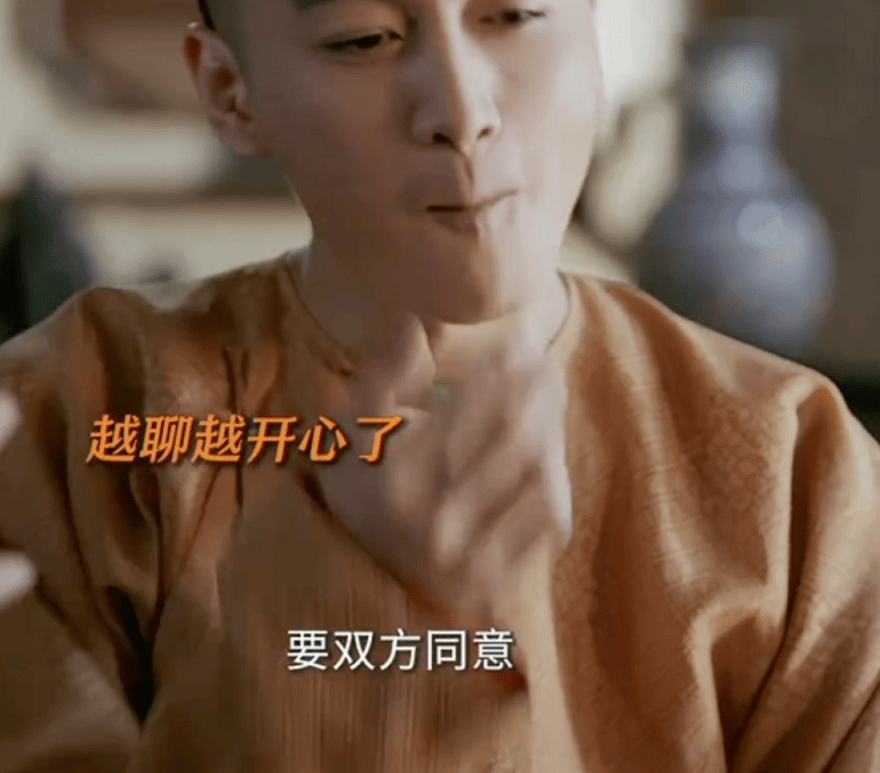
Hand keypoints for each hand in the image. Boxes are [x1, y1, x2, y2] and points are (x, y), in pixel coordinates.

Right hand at [315, 325, 571, 623]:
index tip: (519, 342)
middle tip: (547, 362)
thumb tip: (412, 323)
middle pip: (514, 438)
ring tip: (551, 398)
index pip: (471, 410)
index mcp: (396, 480)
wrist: (355, 581)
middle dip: (539, 390)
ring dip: (553, 428)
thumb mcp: (350, 432)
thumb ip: (381, 377)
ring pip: (539, 478)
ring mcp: (469, 560)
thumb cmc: (357, 490)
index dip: (503, 370)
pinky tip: (551, 451)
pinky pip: (548, 521)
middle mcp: (435, 523)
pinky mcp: (495, 584)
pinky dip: (557, 477)